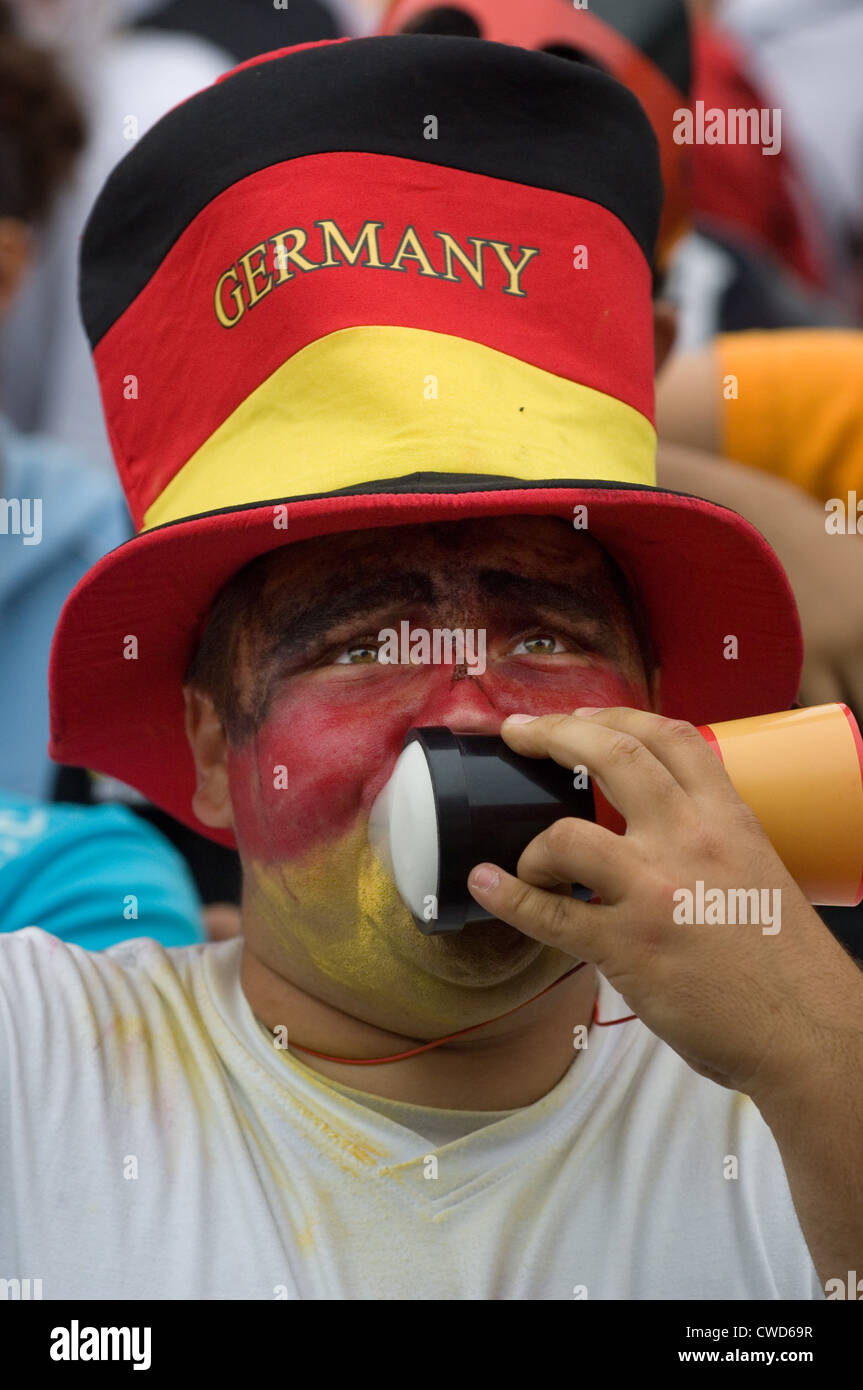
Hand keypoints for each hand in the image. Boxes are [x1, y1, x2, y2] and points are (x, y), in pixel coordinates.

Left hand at [467, 708, 861, 1104]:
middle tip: (519, 733)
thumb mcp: (761, 870)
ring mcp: (655, 891)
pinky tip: (485, 885)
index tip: (577, 717)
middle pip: (611, 756)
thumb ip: (709, 842)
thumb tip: (651, 833)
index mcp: (729, 819)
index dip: (613, 715)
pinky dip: (506, 897)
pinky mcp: (627, 947)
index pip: (669, 737)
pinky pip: (548, 915)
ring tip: (528, 864)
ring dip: (533, 845)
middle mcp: (691, 841)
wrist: (808, 1031)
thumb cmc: (787, 962)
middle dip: (553, 734)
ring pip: (567, 834)